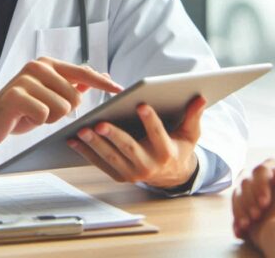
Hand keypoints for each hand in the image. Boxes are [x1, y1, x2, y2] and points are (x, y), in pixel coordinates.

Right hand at [0, 57, 122, 158]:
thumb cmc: (20, 110)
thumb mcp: (49, 96)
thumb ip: (72, 85)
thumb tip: (99, 76)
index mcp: (48, 64)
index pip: (83, 73)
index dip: (103, 83)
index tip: (120, 89)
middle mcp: (38, 66)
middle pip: (75, 97)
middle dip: (62, 112)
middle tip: (41, 111)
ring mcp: (26, 78)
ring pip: (61, 108)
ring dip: (49, 118)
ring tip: (31, 114)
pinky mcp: (15, 94)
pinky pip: (45, 114)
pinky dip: (37, 122)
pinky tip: (23, 118)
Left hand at [66, 96, 205, 188]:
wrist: (171, 175)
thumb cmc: (179, 147)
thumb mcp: (190, 133)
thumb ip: (193, 115)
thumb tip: (201, 97)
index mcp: (166, 153)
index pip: (158, 134)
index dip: (150, 120)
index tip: (142, 104)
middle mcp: (148, 166)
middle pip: (129, 148)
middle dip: (113, 135)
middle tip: (99, 123)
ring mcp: (132, 173)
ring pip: (111, 157)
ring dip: (94, 144)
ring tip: (81, 130)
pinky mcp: (119, 176)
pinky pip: (100, 163)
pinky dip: (86, 152)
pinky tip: (74, 139)